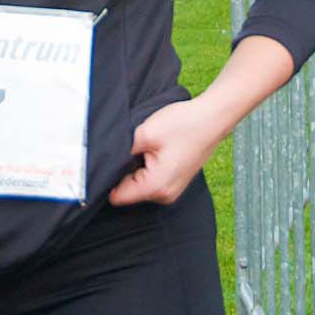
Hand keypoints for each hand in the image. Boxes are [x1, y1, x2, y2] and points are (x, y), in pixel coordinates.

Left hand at [109, 97, 227, 205]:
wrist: (212, 118)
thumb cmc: (184, 124)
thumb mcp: (145, 133)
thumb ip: (120, 151)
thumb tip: (102, 161)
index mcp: (156, 187)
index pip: (117, 196)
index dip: (106, 180)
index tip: (106, 162)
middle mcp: (164, 195)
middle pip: (127, 192)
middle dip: (122, 171)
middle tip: (132, 148)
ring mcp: (171, 191)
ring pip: (138, 185)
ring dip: (135, 168)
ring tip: (145, 147)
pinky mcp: (173, 182)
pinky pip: (150, 180)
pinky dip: (146, 167)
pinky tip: (153, 150)